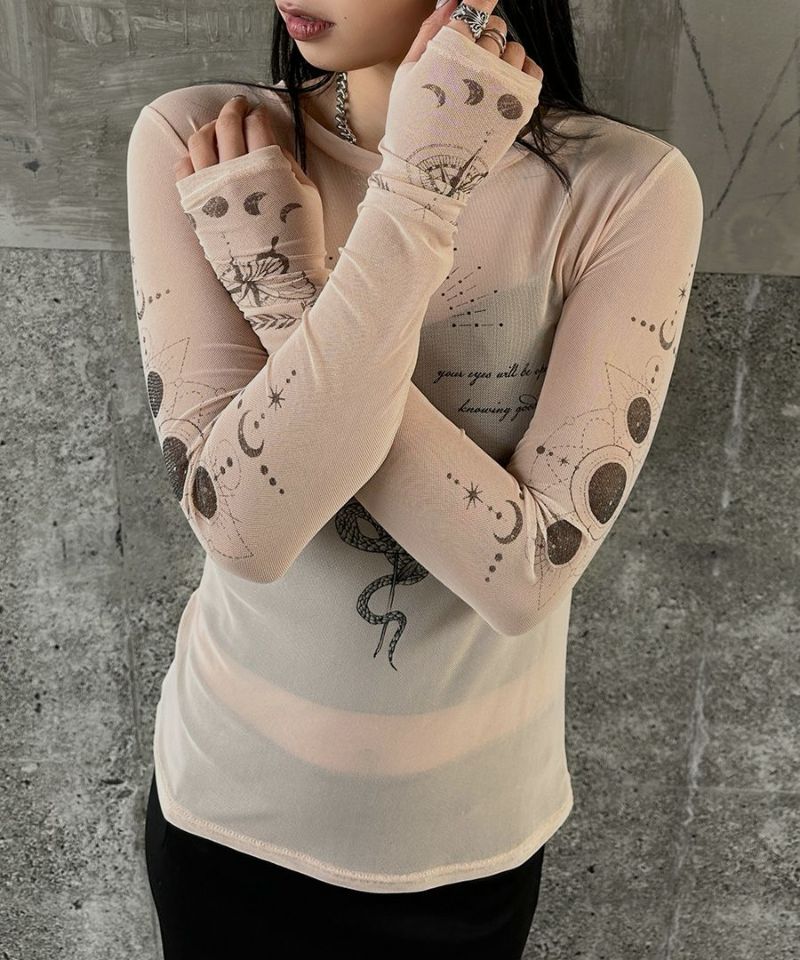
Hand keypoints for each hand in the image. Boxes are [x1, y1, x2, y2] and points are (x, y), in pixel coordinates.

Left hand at [173, 95, 329, 353]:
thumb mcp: (307, 196)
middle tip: (238, 106)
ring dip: (209, 128)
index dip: (258, 114)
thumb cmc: (299, 240)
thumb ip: (288, 164)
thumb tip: (270, 144)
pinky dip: (191, 156)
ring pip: (200, 141)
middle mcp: (235, 172)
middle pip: (227, 125)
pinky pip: (184, 168)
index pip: (258, 125)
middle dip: (233, 110)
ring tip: (217, 127)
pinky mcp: (196, 206)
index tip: (258, 112)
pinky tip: (201, 157)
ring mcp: (211, 188)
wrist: (276, 280)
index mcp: (267, 168)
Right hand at [370, 0, 543, 210]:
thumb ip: (429, 31)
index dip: (478, 4)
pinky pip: (532, 71)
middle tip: (468, 61)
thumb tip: (452, 3)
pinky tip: (502, 85)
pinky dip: (521, 72)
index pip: (477, 6)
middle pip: (496, 27)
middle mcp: (482, 63)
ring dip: (502, 56)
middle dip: (484, 36)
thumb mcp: (407, 73)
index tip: (478, 6)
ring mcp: (504, 86)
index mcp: (451, 50)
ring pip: (515, 48)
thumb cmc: (411, 123)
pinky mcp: (519, 107)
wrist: (428, 174)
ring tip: (483, 80)